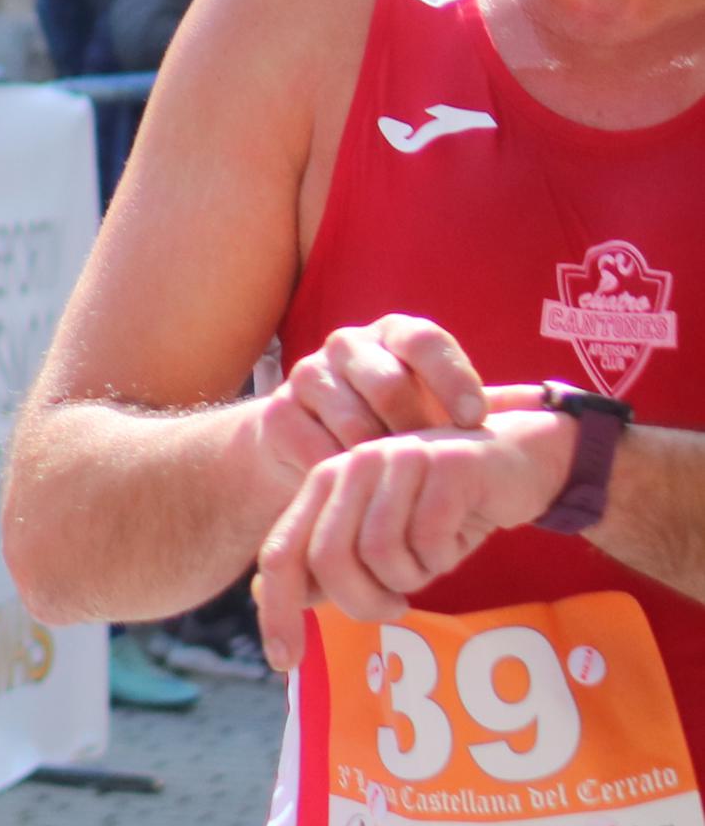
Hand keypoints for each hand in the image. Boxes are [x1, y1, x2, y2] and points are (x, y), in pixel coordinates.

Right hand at [245, 316, 497, 496]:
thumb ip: (486, 406)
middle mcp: (347, 344)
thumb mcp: (439, 409)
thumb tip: (549, 404)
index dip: (452, 379)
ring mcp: (306, 375)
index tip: (474, 422)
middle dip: (415, 430)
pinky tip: (362, 491)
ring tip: (400, 484)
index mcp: (393, 333)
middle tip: (432, 466)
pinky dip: (345, 475)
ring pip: (352, 420)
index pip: (424, 340)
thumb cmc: (393, 424)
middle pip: (386, 382)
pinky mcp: (275, 414)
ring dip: (380, 459)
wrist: (309, 444)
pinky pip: (317, 449)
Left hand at [251, 406, 577, 669]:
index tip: (284, 662)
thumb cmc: (444, 508)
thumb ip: (327, 560)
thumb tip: (265, 594)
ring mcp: (397, 459)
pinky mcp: (446, 465)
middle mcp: (352, 465)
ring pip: (380, 551)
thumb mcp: (381, 536)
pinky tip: (457, 541)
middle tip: (395, 607)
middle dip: (362, 601)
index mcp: (325, 483)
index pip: (281, 552)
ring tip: (430, 563)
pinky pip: (429, 538)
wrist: (521, 460)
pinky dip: (443, 557)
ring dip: (411, 577)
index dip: (276, 610)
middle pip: (328, 560)